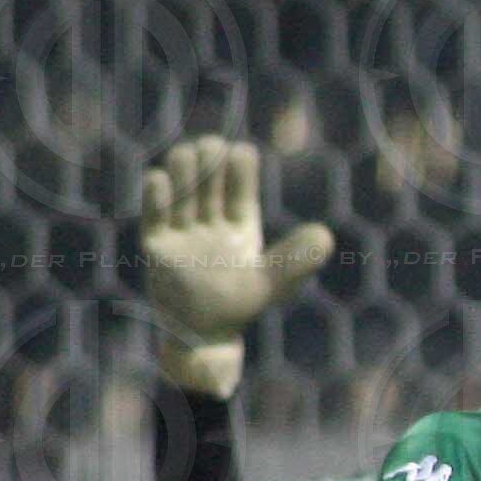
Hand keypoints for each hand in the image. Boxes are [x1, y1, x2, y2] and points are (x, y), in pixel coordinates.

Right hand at [142, 136, 334, 395]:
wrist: (206, 334)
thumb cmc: (242, 305)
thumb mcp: (274, 282)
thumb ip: (297, 259)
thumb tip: (325, 235)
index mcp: (240, 223)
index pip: (239, 187)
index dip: (239, 168)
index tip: (241, 151)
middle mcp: (211, 221)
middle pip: (208, 182)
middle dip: (209, 161)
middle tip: (212, 146)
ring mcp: (183, 230)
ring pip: (182, 192)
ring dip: (184, 171)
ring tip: (188, 154)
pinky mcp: (158, 245)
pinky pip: (154, 216)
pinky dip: (156, 198)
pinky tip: (159, 178)